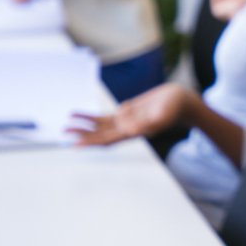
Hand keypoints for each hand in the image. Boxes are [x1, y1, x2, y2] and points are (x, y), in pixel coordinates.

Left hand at [67, 82, 195, 145]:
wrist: (181, 101)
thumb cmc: (175, 106)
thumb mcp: (164, 113)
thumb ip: (150, 122)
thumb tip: (132, 130)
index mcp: (134, 131)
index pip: (108, 140)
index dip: (91, 142)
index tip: (76, 143)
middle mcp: (127, 129)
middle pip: (99, 135)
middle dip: (82, 135)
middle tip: (64, 132)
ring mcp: (125, 121)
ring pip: (100, 127)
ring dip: (83, 127)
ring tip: (66, 125)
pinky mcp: (126, 113)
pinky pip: (105, 117)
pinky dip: (92, 117)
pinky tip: (80, 115)